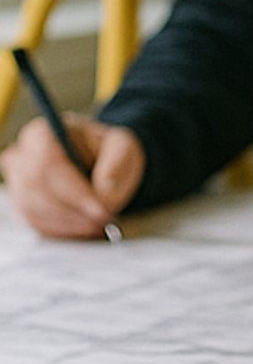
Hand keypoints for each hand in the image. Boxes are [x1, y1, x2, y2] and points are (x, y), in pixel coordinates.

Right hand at [0, 114, 144, 238]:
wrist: (100, 161)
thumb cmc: (107, 150)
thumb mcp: (123, 147)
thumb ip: (116, 165)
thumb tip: (103, 196)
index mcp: (43, 134)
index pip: (49, 164)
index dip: (74, 191)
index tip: (101, 209)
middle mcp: (22, 155)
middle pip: (36, 189)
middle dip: (73, 211)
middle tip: (104, 221)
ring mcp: (18, 181)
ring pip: (33, 208)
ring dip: (69, 223)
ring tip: (99, 225)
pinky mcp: (23, 203)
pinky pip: (35, 222)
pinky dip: (63, 229)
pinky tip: (85, 227)